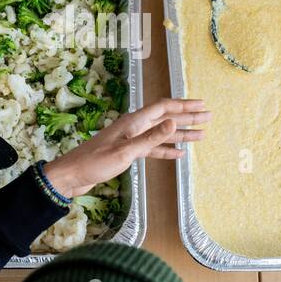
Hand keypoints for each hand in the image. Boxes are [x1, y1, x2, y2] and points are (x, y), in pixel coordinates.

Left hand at [43, 98, 210, 198]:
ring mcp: (130, 140)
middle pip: (165, 118)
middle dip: (187, 117)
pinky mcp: (127, 153)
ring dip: (180, 134)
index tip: (202, 105)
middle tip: (208, 117)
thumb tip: (174, 122)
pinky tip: (179, 154)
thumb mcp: (126, 152)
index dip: (184, 106)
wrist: (72, 176)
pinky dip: (167, 151)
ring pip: (161, 134)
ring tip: (201, 135)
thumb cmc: (95, 163)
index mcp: (133, 122)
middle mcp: (133, 127)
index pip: (164, 108)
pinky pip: (152, 149)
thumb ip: (151, 138)